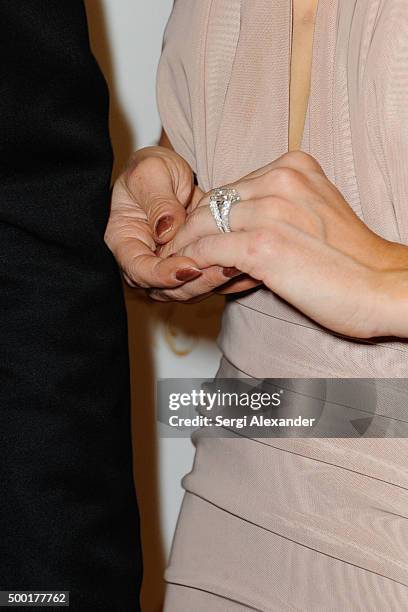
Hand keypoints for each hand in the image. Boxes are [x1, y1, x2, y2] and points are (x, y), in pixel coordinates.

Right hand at [105, 145, 253, 298]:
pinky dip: (226, 276)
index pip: (140, 271)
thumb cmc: (152, 171)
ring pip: (190, 290)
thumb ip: (157, 202)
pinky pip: (207, 281)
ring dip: (215, 281)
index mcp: (125, 242)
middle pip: (167, 289)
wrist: (169, 175)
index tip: (189, 266)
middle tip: (224, 268)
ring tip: (239, 265)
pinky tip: (246, 265)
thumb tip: (165, 230)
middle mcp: (145, 261)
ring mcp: (168, 268)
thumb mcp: (151, 173)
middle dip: (196, 282)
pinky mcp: (191, 267)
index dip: (163, 275)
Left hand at [154, 151, 407, 336]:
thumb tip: (232, 235)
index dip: (207, 217)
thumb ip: (274, 213)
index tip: (192, 239)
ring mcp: (269, 210)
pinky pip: (205, 251)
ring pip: (201, 226)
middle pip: (211, 204)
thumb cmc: (351, 261)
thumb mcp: (314, 215)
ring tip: (170, 269)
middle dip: (188, 232)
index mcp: (292, 167)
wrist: (381, 287)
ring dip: (182, 251)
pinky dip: (189, 266)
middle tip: (172, 255)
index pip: (230, 190)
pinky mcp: (261, 245)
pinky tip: (183, 279)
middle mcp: (279, 180)